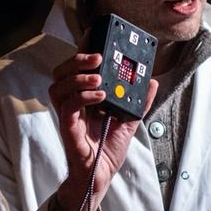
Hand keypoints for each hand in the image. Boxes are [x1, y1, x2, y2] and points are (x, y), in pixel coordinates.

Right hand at [48, 34, 157, 210]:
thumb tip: (152, 82)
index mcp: (83, 96)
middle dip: (76, 60)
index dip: (81, 50)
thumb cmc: (108, 148)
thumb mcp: (129, 120)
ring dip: (78, 77)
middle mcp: (72, 103)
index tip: (93, 35)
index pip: (77, 68)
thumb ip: (140, 101)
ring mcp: (68, 115)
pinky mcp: (68, 128)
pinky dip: (82, 97)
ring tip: (99, 77)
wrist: (102, 175)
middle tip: (97, 56)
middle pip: (61, 72)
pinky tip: (100, 96)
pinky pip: (67, 107)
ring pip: (58, 86)